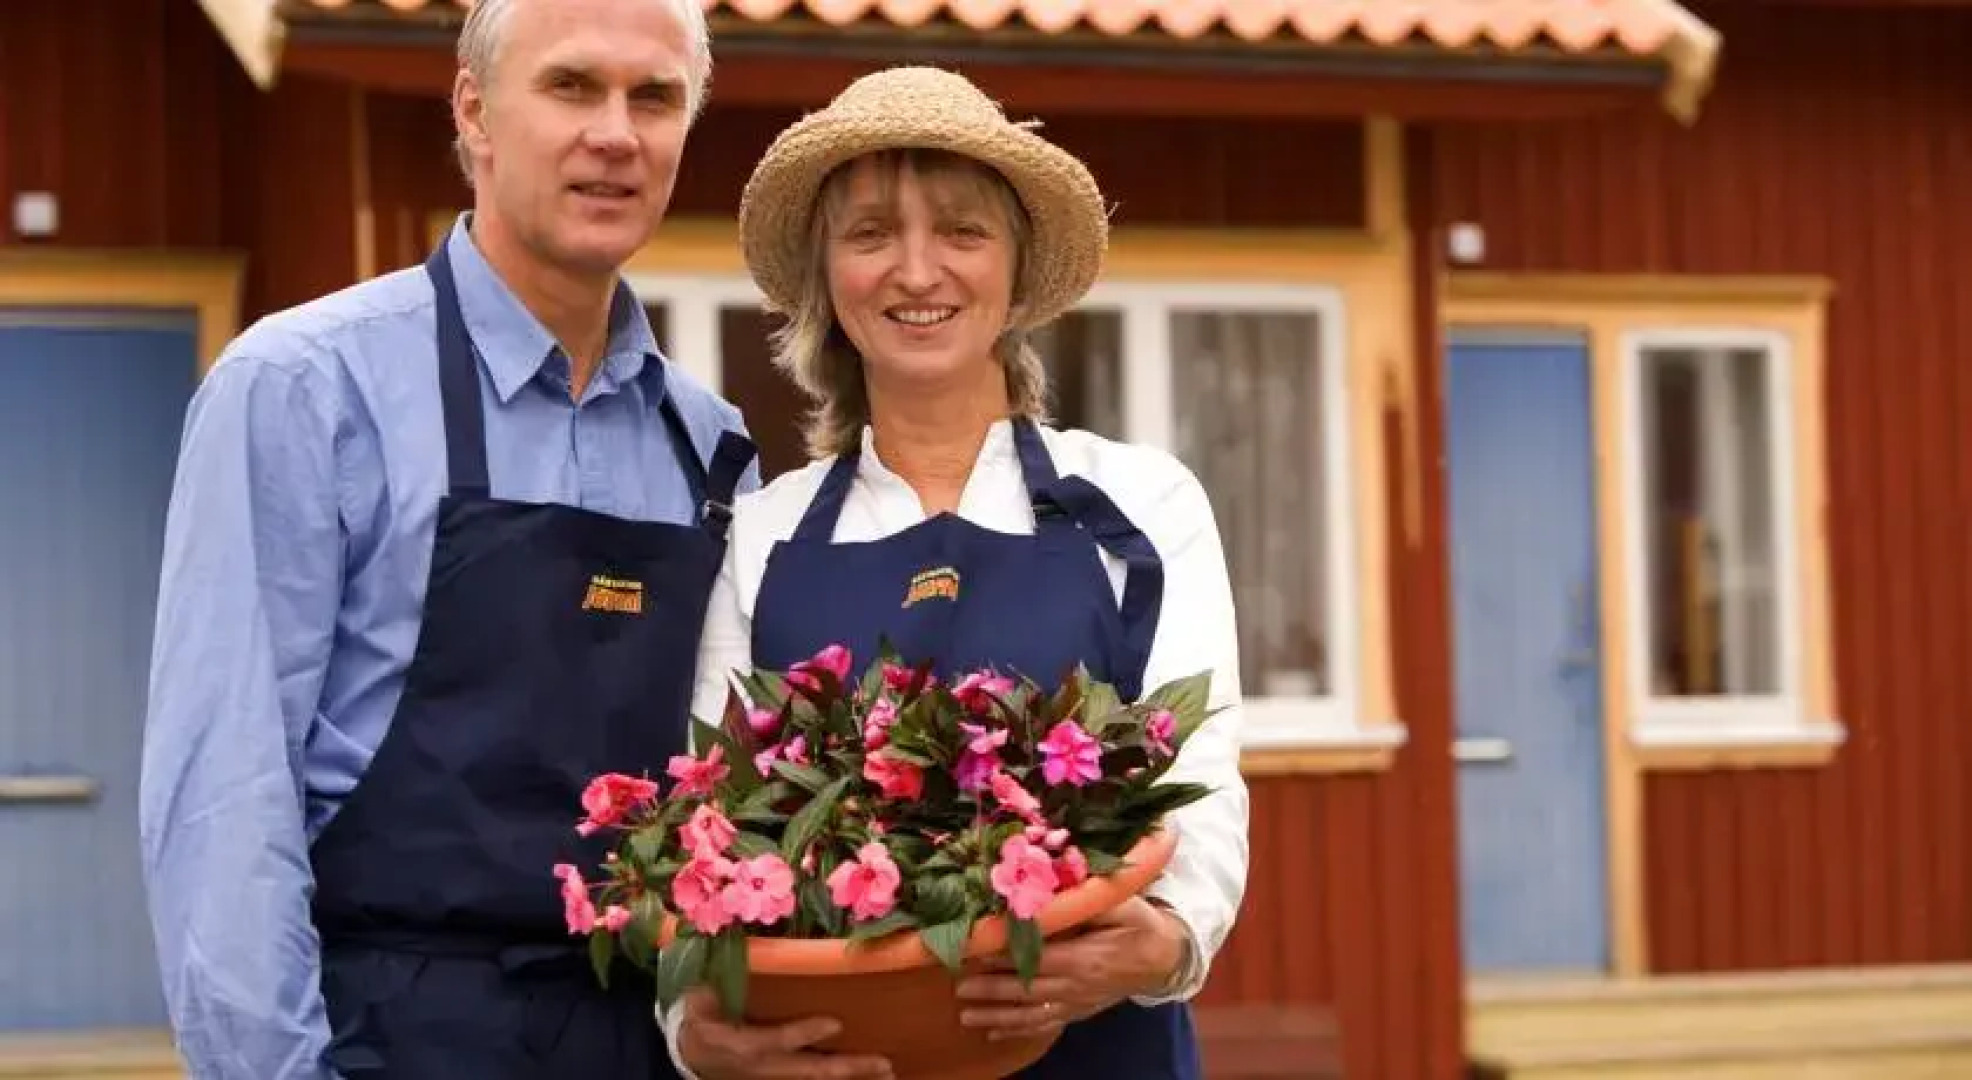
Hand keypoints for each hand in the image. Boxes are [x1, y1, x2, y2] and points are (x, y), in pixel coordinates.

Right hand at [675, 988, 894, 1078]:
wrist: (690, 1052)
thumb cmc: (700, 1014)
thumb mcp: (701, 996)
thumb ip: (719, 976)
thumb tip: (734, 935)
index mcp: (738, 1042)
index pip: (774, 1041)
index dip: (803, 1034)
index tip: (835, 1022)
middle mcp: (761, 1066)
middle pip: (807, 1070)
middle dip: (846, 1067)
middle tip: (882, 1062)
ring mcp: (773, 1075)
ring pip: (816, 1077)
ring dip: (852, 1074)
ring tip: (887, 1068)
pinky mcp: (781, 1075)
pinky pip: (815, 1076)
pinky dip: (842, 1075)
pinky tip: (870, 1070)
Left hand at [953, 897, 1187, 1042]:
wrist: (1164, 958)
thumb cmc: (1140, 925)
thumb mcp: (1124, 904)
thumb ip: (1091, 899)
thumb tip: (1056, 887)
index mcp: (1085, 958)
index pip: (1038, 959)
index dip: (1007, 959)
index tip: (978, 953)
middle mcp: (1076, 986)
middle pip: (1027, 991)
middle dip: (991, 991)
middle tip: (959, 988)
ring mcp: (1076, 1002)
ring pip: (1031, 1013)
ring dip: (997, 1015)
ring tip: (966, 1016)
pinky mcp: (1077, 1010)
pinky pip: (1044, 1024)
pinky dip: (1017, 1029)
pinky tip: (993, 1032)